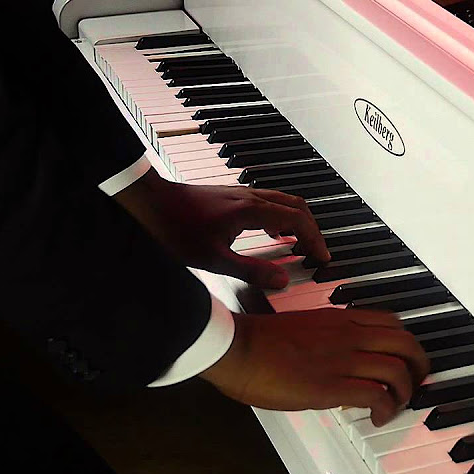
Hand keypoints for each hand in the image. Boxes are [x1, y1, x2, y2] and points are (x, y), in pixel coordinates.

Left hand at [116, 169, 329, 288]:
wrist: (150, 203)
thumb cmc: (177, 229)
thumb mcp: (213, 259)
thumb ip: (251, 271)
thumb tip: (283, 280)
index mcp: (252, 211)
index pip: (298, 220)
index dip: (316, 239)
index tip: (323, 258)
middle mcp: (251, 197)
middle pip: (297, 206)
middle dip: (312, 228)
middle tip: (318, 252)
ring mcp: (241, 194)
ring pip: (283, 202)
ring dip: (298, 221)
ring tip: (301, 245)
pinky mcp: (232, 196)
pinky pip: (269, 203)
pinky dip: (282, 217)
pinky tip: (273, 234)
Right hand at [199, 309, 430, 426]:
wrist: (238, 347)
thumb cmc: (260, 340)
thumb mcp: (304, 327)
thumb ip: (328, 337)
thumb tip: (339, 359)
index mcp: (340, 319)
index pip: (392, 322)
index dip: (407, 343)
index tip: (406, 359)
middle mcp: (348, 335)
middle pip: (405, 344)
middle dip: (419, 366)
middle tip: (416, 383)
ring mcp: (342, 359)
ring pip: (397, 370)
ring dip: (405, 392)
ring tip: (397, 405)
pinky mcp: (332, 386)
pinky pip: (376, 395)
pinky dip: (386, 409)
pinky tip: (378, 417)